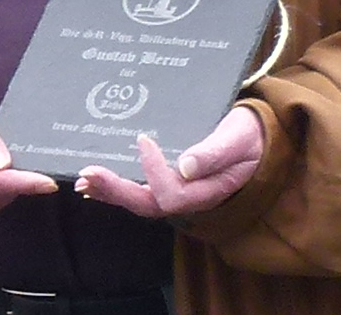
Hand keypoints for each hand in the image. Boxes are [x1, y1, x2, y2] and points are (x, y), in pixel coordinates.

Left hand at [75, 106, 262, 217]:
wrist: (256, 137)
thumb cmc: (249, 136)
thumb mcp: (238, 139)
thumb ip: (216, 152)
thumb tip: (186, 165)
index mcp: (206, 191)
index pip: (172, 194)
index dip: (153, 172)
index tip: (144, 139)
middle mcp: (189, 197)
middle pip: (148, 204)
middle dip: (116, 190)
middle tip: (89, 174)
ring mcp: (178, 191)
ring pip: (141, 201)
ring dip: (111, 191)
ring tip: (84, 180)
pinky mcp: (171, 182)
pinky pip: (142, 191)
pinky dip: (117, 188)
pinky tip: (96, 183)